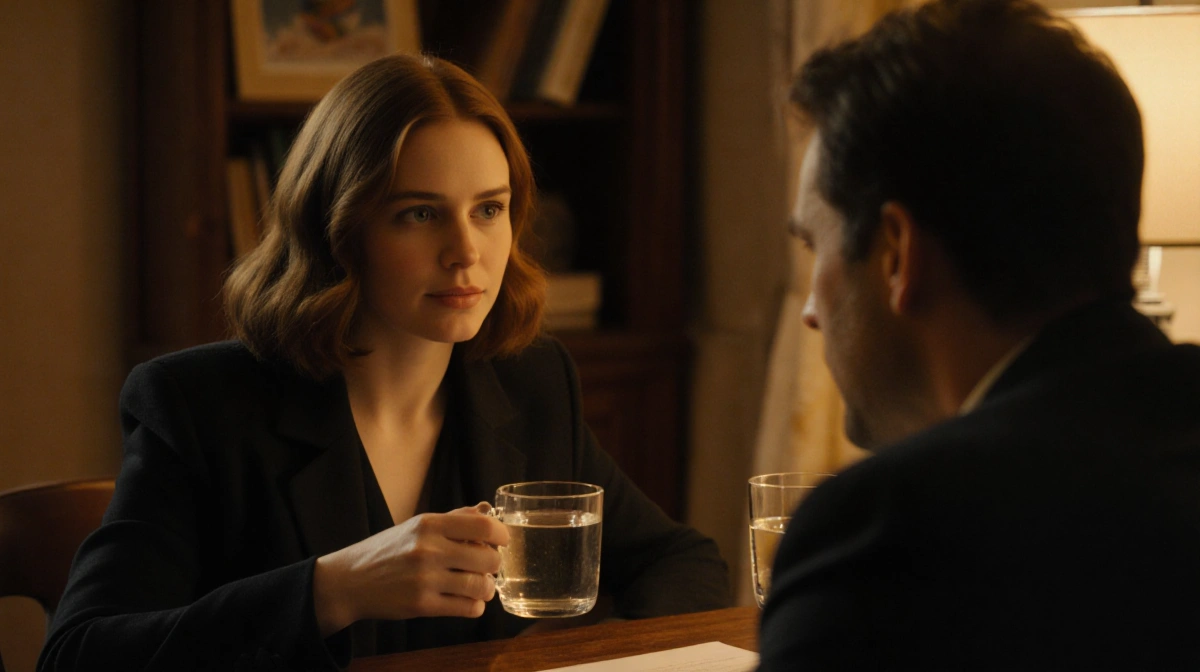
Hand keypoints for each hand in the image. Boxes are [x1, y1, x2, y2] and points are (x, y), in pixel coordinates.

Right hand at [313, 503, 508, 634]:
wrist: (350, 580)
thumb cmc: (388, 550)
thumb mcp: (417, 525)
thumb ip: (454, 518)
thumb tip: (487, 511)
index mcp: (430, 524)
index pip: (483, 525)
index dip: (502, 535)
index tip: (502, 541)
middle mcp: (429, 549)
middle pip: (488, 558)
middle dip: (495, 564)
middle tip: (488, 566)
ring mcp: (425, 579)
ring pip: (481, 586)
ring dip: (488, 588)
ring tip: (481, 586)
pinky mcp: (422, 605)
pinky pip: (467, 608)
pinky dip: (475, 606)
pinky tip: (468, 600)